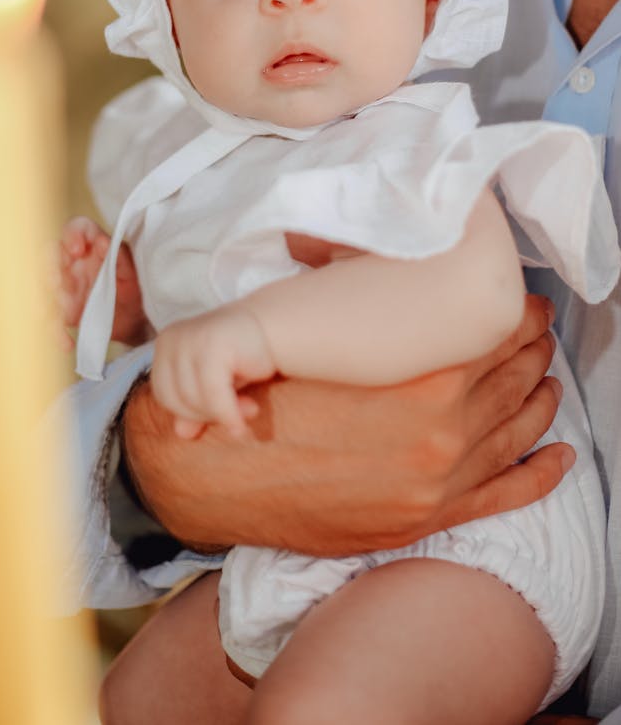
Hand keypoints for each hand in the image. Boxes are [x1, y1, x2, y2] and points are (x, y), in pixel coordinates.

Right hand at [58, 216, 147, 348]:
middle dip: (49, 271)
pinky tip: (67, 343)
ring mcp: (64, 288)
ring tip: (64, 315)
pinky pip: (50, 320)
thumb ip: (119, 257)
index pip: (75, 229)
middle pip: (49, 258)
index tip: (77, 250)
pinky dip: (55, 332)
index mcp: (92, 247)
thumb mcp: (133, 273)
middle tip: (57, 285)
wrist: (138, 322)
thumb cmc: (137, 289)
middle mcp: (73, 263)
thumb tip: (103, 242)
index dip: (72, 235)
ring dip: (48, 301)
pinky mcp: (61, 312)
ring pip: (42, 289)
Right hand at [121, 295, 569, 552]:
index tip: (524, 299)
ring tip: (546, 374)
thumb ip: (353, 297)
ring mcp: (434, 486)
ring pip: (512, 433)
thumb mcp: (304, 333)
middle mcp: (439, 437)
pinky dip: (537, 475)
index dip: (515, 316)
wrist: (210, 475)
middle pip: (509, 381)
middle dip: (529, 350)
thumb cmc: (256, 397)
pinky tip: (558, 455)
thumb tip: (381, 249)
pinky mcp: (421, 520)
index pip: (492, 339)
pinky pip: (501, 497)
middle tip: (540, 327)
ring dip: (536, 400)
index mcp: (416, 385)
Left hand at [152, 307, 275, 437]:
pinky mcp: (211, 343)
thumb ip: (196, 407)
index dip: (189, 413)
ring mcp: (189, 338)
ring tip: (250, 410)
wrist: (273, 330)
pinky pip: (212, 393)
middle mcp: (171, 338)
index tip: (218, 419)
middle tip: (240, 415)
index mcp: (165, 346)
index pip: (164, 394)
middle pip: (174, 398)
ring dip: (221, 414)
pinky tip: (241, 424)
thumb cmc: (241, 359)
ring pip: (192, 398)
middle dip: (206, 414)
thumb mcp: (213, 386)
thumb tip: (182, 433)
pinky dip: (227, 414)